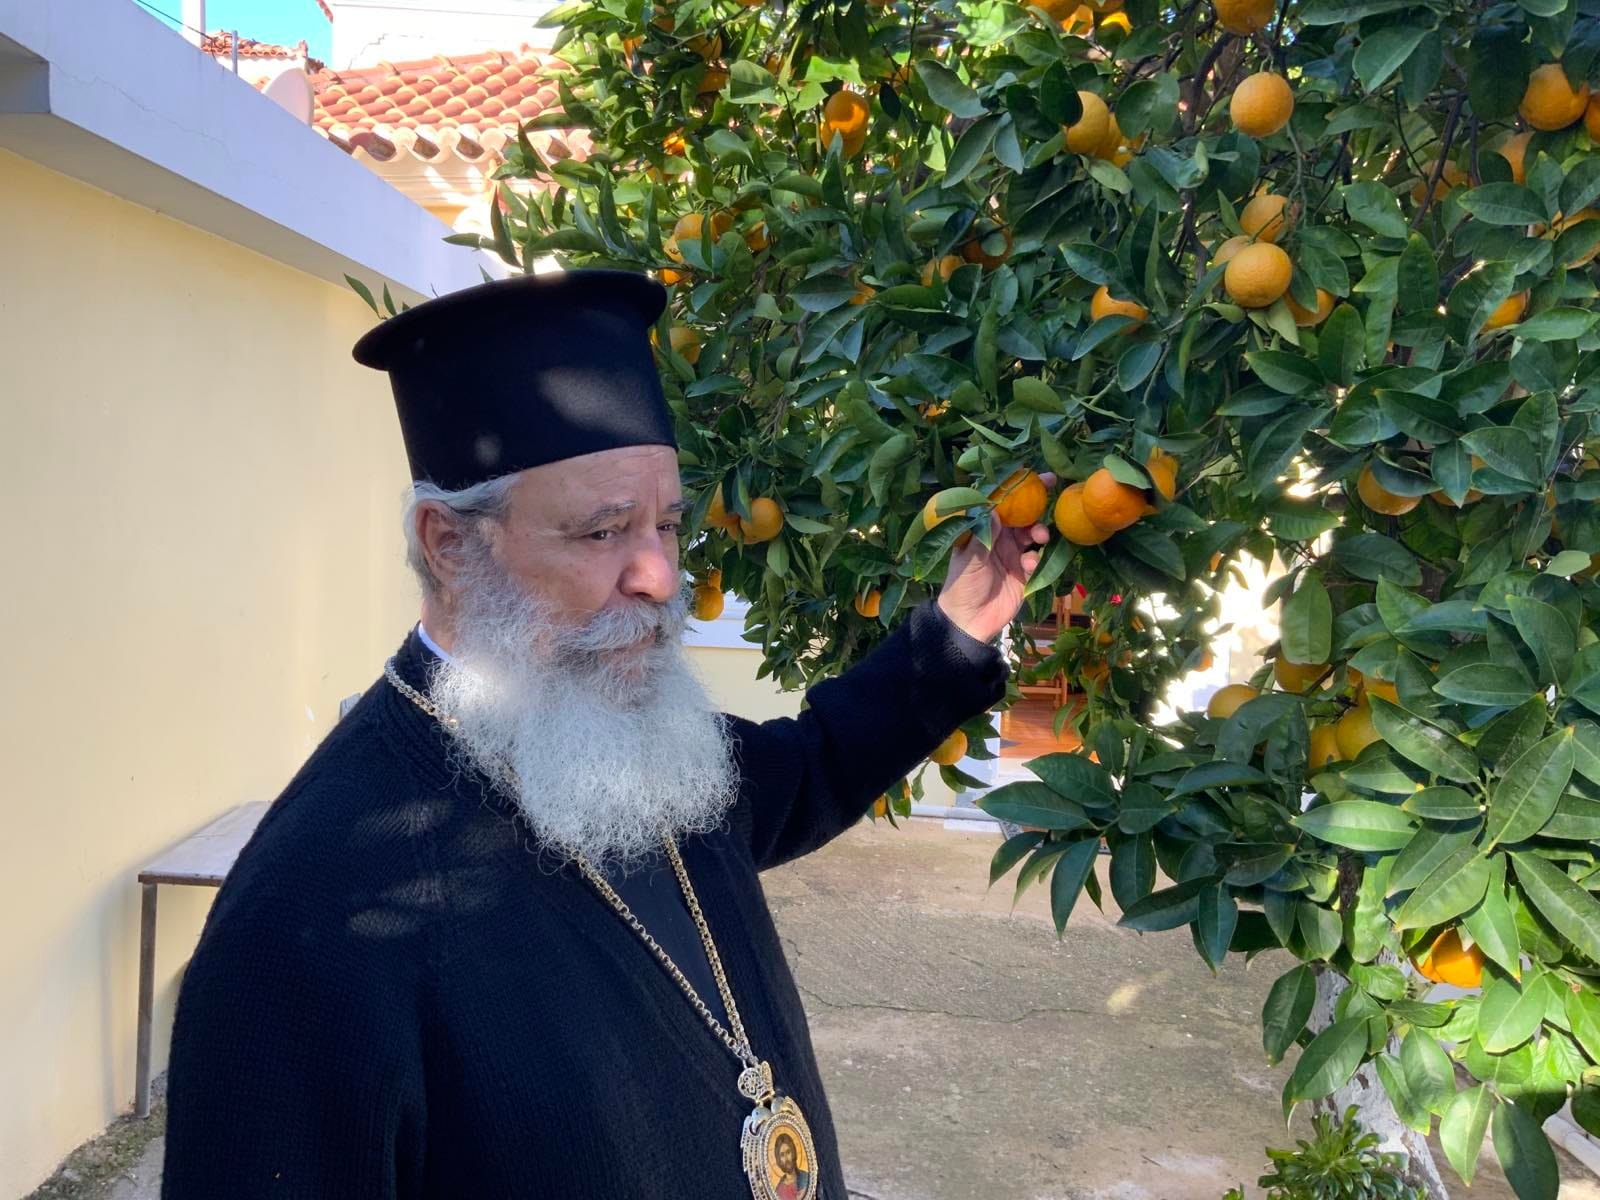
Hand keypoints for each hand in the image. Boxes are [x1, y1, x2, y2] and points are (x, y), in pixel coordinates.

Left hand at [935, 473, 1054, 643]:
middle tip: (1052, 496)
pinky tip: (1029, 565)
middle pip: (1022, 516)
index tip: (1037, 477)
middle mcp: (1000, 539)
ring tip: (1039, 537)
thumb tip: (995, 510)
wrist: (969, 622)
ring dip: (1039, 532)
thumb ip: (983, 537)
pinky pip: (1037, 559)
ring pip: (1033, 535)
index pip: (1002, 504)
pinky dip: (1037, 558)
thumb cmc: (961, 587)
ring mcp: (1013, 555)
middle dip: (1037, 506)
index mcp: (983, 531)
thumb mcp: (969, 561)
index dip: (1018, 489)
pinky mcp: (1025, 574)